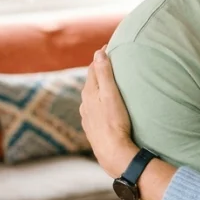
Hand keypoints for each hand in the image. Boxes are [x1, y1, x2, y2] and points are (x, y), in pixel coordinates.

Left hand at [79, 47, 139, 177]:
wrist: (112, 153)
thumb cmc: (114, 123)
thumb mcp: (111, 95)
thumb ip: (104, 73)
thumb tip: (98, 52)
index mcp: (89, 92)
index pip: (94, 68)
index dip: (101, 56)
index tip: (109, 46)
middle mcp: (85, 103)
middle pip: (91, 81)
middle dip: (99, 69)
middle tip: (110, 59)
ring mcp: (87, 116)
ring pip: (91, 95)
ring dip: (99, 85)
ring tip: (108, 80)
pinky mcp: (92, 127)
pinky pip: (94, 108)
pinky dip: (99, 100)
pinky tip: (104, 104)